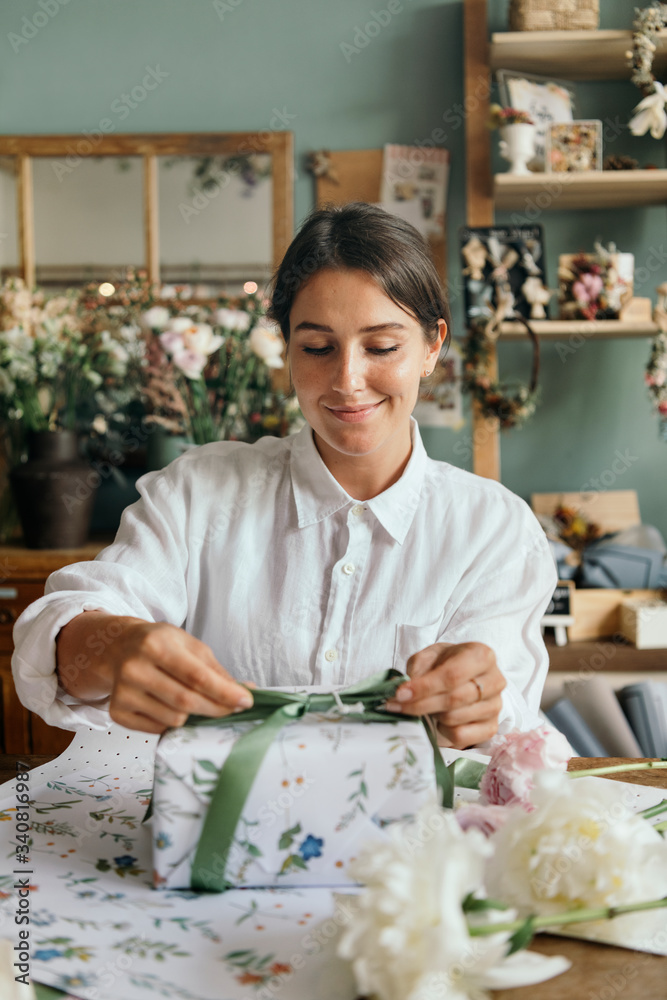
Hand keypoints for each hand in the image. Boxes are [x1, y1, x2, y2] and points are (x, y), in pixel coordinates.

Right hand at [106, 621, 252, 733]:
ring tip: (190, 698)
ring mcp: (123, 692)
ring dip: (192, 715)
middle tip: (233, 708)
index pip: (196, 676)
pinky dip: (171, 721)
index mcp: (155, 645)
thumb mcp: (189, 645)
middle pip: (186, 701)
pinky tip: (168, 705)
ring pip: (174, 719)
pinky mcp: (117, 712)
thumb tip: (244, 691)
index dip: (224, 692)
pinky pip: (158, 728)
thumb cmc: (160, 645)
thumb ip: (215, 670)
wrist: (119, 648)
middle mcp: (134, 668)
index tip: (245, 701)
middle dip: (216, 708)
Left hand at [384, 642, 505, 748]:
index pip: (452, 675)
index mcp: (482, 656)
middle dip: (421, 704)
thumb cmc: (447, 663)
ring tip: (425, 707)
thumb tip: (404, 691)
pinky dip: (444, 731)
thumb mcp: (430, 656)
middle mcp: (495, 681)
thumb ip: (418, 668)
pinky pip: (460, 736)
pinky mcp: (490, 728)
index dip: (424, 687)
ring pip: (454, 718)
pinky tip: (440, 720)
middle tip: (397, 706)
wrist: (465, 677)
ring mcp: (495, 706)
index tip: (400, 694)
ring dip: (432, 715)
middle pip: (453, 699)